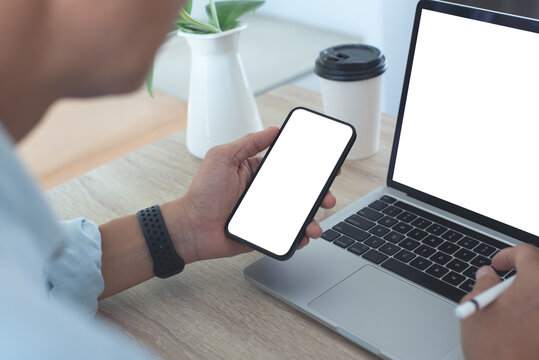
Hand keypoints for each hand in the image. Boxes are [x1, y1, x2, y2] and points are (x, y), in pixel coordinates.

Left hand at [162, 127, 336, 263]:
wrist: (191, 229)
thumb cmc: (202, 193)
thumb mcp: (222, 158)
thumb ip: (248, 143)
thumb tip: (273, 130)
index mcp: (257, 172)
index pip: (289, 166)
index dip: (310, 166)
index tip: (327, 165)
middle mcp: (265, 193)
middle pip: (300, 192)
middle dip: (319, 194)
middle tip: (327, 196)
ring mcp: (266, 214)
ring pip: (298, 215)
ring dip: (312, 218)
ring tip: (315, 223)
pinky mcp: (265, 233)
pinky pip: (288, 235)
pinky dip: (299, 236)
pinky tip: (303, 236)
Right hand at [459, 243, 538, 359]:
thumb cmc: (498, 354)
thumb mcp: (476, 313)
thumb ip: (482, 285)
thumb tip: (486, 276)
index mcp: (536, 284)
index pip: (527, 253)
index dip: (508, 255)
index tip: (498, 265)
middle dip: (523, 276)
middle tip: (505, 288)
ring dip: (529, 299)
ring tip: (512, 315)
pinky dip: (532, 318)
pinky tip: (523, 331)